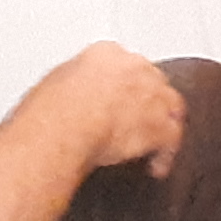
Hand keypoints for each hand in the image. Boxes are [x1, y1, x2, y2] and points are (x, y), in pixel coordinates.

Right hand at [53, 43, 185, 177]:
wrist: (62, 128)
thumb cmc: (48, 112)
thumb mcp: (52, 85)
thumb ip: (69, 85)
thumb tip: (67, 98)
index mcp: (105, 54)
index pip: (124, 63)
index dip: (123, 84)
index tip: (118, 98)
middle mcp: (133, 68)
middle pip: (152, 80)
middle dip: (148, 99)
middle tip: (137, 119)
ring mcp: (151, 95)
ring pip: (170, 105)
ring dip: (163, 122)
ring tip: (156, 142)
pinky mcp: (159, 125)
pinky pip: (173, 138)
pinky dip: (166, 154)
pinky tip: (157, 166)